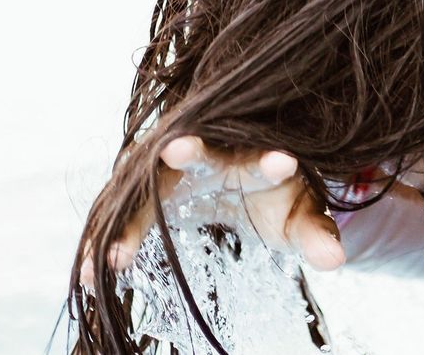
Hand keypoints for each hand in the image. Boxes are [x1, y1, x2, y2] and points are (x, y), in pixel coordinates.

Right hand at [79, 135, 345, 290]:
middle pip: (193, 147)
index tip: (283, 164)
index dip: (270, 161)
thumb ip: (316, 235)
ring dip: (126, 221)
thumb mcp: (299, 218)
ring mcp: (167, 169)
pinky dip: (105, 242)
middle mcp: (205, 152)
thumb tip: (335, 260)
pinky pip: (121, 214)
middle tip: (175, 151)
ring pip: (145, 186)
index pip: (260, 155)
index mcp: (249, 156)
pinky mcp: (142, 188)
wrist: (239, 177)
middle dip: (187, 150)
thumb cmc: (275, 197)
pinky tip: (88, 277)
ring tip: (110, 260)